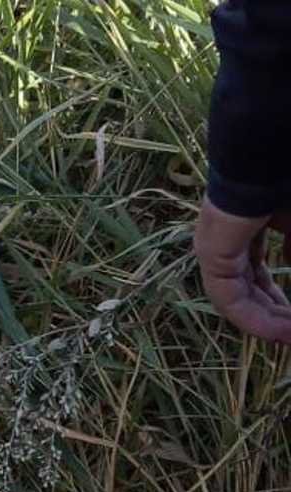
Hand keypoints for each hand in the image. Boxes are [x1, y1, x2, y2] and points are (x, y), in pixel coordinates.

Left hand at [193, 198, 290, 342]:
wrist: (275, 148)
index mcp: (251, 224)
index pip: (259, 273)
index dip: (281, 300)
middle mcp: (229, 235)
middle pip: (249, 288)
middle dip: (276, 315)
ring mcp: (217, 242)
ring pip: (236, 296)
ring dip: (266, 322)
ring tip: (289, 340)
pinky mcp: (211, 248)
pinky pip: (226, 295)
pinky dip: (252, 317)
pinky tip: (277, 333)